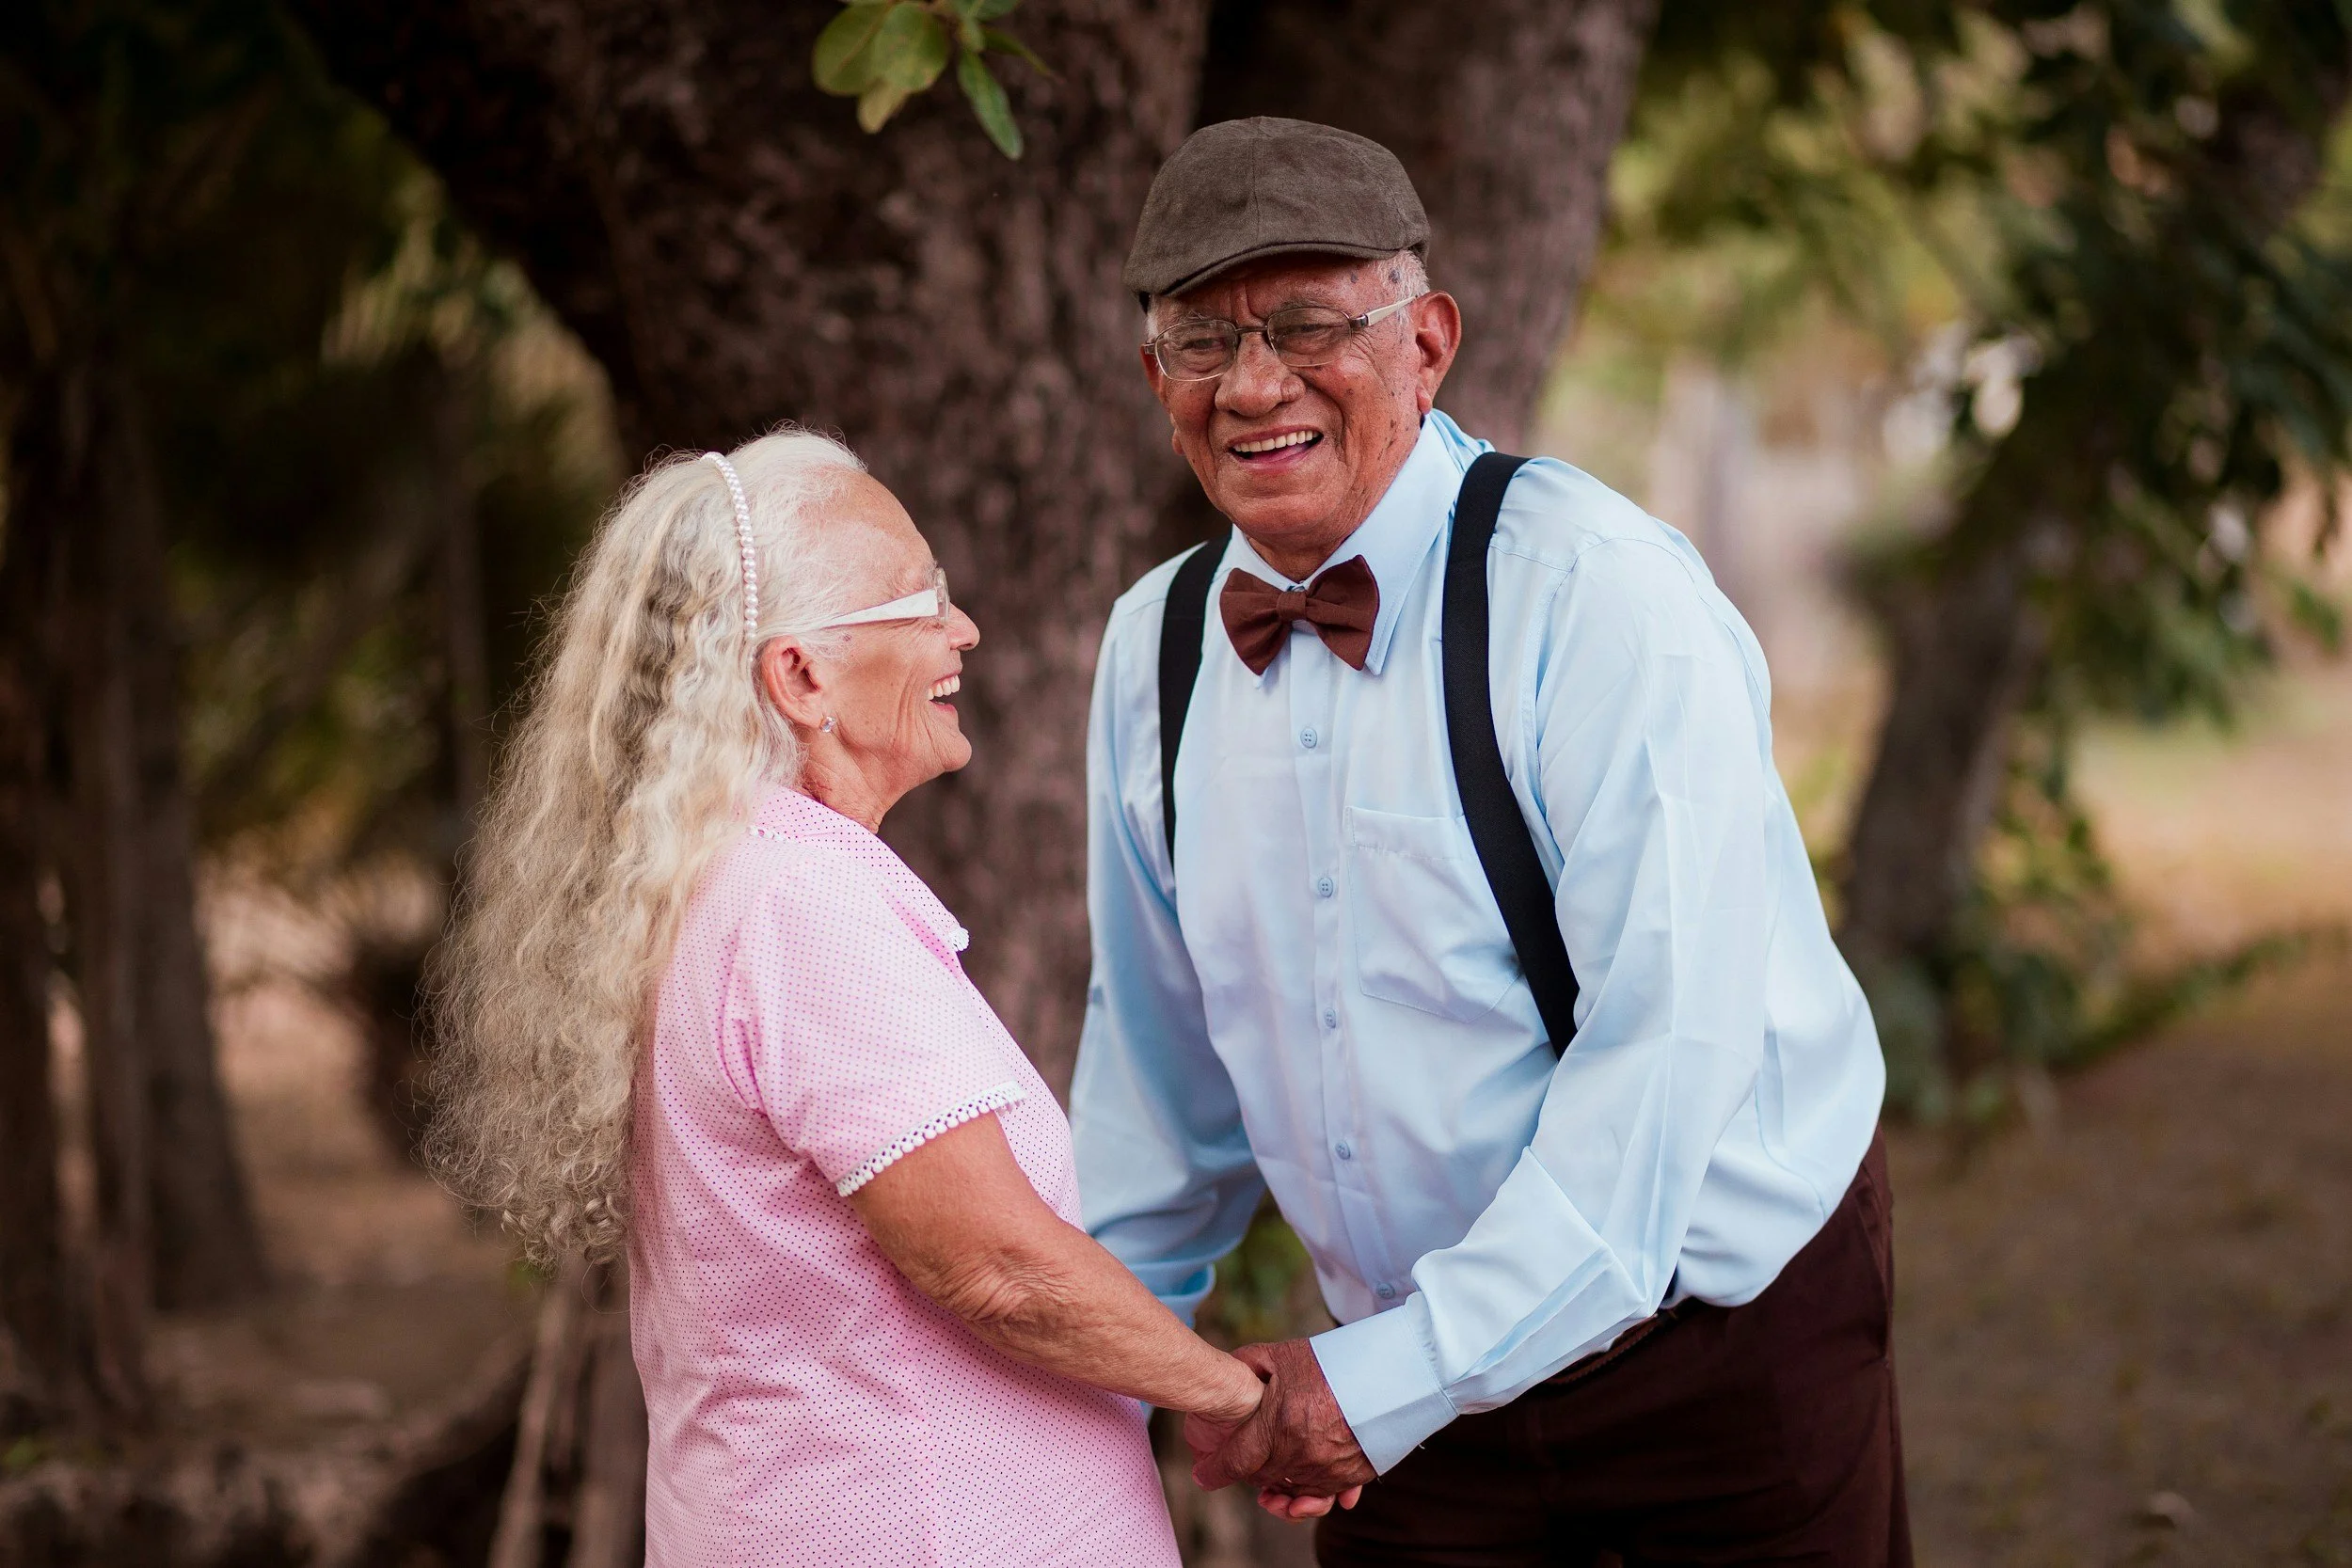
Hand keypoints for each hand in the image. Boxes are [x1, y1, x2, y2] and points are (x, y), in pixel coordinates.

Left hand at [1183, 1339, 1374, 1511]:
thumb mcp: (1284, 1355)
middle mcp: (1300, 1453)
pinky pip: (1325, 1496)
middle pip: (1263, 1478)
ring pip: (1292, 1492)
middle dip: (1248, 1477)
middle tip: (1239, 1469)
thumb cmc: (1333, 1361)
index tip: (1202, 1476)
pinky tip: (1305, 1496)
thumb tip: (1224, 1372)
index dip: (1214, 1471)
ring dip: (1279, 1492)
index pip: (1236, 1461)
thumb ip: (1248, 1363)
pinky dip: (1313, 1496)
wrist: (1391, 1372)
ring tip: (1271, 1492)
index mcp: (1279, 1423)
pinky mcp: (1352, 1475)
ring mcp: (1327, 1468)